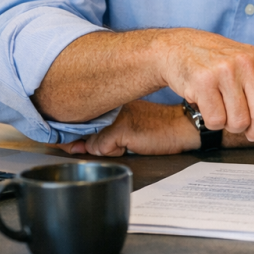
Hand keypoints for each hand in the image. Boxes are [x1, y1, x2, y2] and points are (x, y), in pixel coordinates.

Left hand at [62, 100, 196, 156]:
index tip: (70, 140)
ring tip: (129, 141)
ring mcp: (114, 115)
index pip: (82, 118)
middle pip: (82, 131)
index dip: (75, 132)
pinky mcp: (120, 128)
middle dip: (88, 142)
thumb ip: (101, 134)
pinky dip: (113, 152)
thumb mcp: (127, 128)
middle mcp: (110, 104)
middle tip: (117, 139)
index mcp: (112, 101)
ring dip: (105, 148)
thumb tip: (75, 145)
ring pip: (90, 142)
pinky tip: (132, 144)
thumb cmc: (160, 128)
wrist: (183, 127)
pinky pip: (100, 149)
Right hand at [158, 29, 253, 142]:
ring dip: (232, 125)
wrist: (180, 48)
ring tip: (224, 108)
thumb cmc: (219, 63)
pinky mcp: (203, 82)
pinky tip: (209, 105)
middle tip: (250, 129)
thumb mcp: (249, 73)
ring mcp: (224, 71)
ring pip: (239, 121)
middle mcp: (246, 62)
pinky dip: (214, 122)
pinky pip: (216, 121)